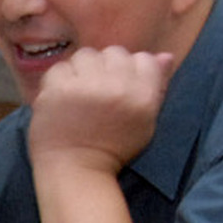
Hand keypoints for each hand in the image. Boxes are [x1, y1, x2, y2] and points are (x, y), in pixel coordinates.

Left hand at [26, 46, 173, 174]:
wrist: (75, 170)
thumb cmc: (113, 149)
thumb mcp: (145, 122)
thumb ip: (156, 86)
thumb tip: (165, 55)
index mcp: (142, 96)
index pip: (144, 58)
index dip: (131, 70)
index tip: (121, 87)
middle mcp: (117, 86)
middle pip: (115, 52)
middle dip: (107, 68)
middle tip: (98, 91)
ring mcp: (85, 86)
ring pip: (86, 55)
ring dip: (83, 70)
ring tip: (79, 91)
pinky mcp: (57, 89)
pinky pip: (61, 67)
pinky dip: (60, 80)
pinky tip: (63, 98)